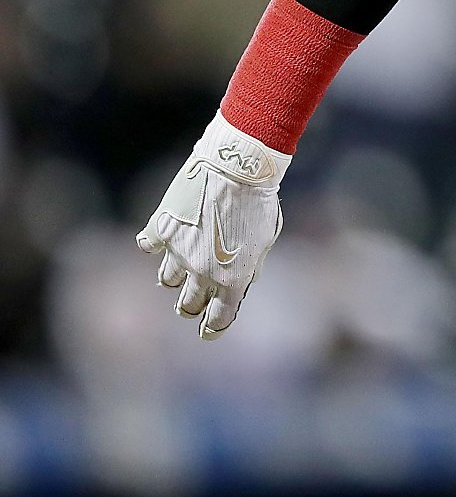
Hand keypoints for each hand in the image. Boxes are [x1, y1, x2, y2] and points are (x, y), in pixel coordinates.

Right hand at [135, 113, 289, 338]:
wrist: (238, 166)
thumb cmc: (260, 200)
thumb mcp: (265, 238)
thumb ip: (250, 265)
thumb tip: (240, 280)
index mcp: (233, 278)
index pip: (219, 318)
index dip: (213, 327)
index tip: (208, 330)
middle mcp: (203, 272)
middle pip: (188, 305)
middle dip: (191, 305)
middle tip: (193, 298)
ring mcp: (178, 252)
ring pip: (166, 280)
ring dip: (175, 274)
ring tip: (187, 258)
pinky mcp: (161, 230)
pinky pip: (148, 246)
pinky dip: (156, 242)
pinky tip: (168, 234)